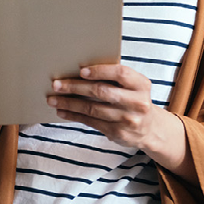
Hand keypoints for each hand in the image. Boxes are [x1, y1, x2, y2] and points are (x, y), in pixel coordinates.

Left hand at [47, 63, 194, 180]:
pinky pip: (91, 122)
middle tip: (56, 84)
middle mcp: (137, 102)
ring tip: (53, 99)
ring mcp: (128, 119)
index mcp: (141, 85)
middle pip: (102, 92)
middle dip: (76, 87)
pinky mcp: (118, 133)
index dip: (100, 71)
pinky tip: (62, 111)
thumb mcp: (133, 87)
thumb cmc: (134, 100)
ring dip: (69, 103)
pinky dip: (74, 116)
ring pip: (93, 109)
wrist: (150, 128)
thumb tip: (79, 71)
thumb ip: (114, 79)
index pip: (120, 73)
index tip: (81, 71)